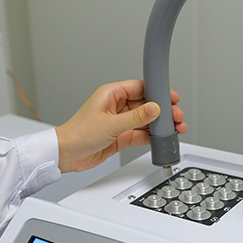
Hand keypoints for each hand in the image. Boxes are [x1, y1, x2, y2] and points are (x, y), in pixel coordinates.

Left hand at [55, 80, 186, 172]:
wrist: (66, 155)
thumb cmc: (78, 134)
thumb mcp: (111, 124)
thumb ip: (136, 117)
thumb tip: (154, 108)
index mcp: (111, 94)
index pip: (140, 88)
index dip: (157, 91)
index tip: (171, 97)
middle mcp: (116, 107)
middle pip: (146, 105)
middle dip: (162, 110)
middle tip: (176, 116)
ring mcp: (119, 122)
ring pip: (145, 121)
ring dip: (160, 125)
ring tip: (175, 128)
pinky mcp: (120, 137)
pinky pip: (141, 134)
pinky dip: (152, 136)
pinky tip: (162, 138)